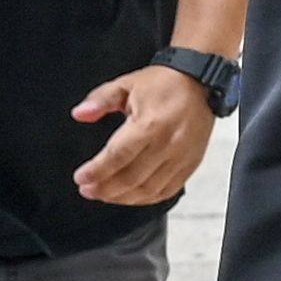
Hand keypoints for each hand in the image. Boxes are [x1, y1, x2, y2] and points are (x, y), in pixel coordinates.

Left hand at [70, 64, 216, 205]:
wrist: (200, 82)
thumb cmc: (164, 83)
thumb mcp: (127, 84)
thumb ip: (101, 99)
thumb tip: (80, 113)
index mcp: (150, 124)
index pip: (117, 156)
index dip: (96, 171)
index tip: (81, 177)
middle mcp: (168, 144)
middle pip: (131, 178)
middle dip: (104, 188)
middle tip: (87, 189)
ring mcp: (181, 158)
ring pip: (148, 190)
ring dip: (122, 197)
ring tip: (104, 194)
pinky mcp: (190, 165)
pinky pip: (166, 191)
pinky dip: (146, 198)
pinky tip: (130, 196)